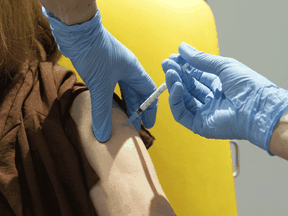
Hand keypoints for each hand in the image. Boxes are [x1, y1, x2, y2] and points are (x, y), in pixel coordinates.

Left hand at [42, 7, 157, 141]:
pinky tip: (106, 107)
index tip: (148, 124)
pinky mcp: (101, 67)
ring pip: (122, 91)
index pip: (148, 93)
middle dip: (135, 111)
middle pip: (136, 93)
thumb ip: (102, 112)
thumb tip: (103, 136)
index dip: (149, 109)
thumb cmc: (94, 53)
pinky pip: (110, 87)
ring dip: (122, 105)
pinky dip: (110, 99)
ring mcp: (113, 68)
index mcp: (134, 70)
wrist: (76, 32)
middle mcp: (126, 69)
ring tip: (121, 121)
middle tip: (133, 127)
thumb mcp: (100, 86)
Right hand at [162, 42, 287, 153]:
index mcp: (219, 85)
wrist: (257, 108)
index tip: (173, 57)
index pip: (196, 75)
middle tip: (166, 64)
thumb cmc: (248, 86)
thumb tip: (182, 48)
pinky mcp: (199, 125)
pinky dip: (175, 100)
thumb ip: (200, 59)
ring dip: (174, 85)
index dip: (184, 66)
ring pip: (182, 99)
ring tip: (170, 72)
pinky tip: (176, 86)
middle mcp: (211, 99)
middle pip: (188, 86)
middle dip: (177, 74)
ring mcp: (204, 113)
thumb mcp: (223, 66)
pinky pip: (181, 113)